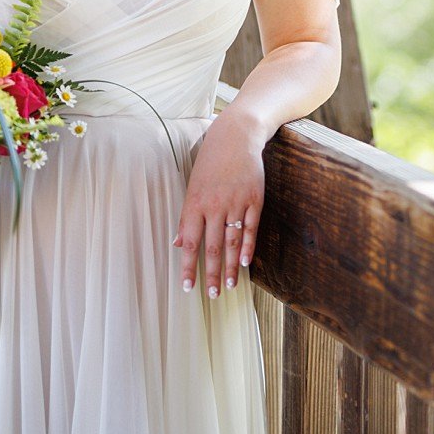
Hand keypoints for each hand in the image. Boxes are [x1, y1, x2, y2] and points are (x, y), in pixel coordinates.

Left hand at [173, 116, 265, 298]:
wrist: (236, 137)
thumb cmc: (211, 163)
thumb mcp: (193, 187)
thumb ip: (187, 217)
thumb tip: (178, 243)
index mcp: (195, 204)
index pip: (190, 242)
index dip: (188, 266)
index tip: (187, 287)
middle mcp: (214, 206)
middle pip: (212, 247)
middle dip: (210, 274)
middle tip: (212, 296)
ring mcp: (236, 203)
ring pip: (232, 242)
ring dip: (229, 267)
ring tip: (228, 286)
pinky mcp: (254, 199)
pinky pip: (250, 228)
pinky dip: (247, 247)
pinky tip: (243, 263)